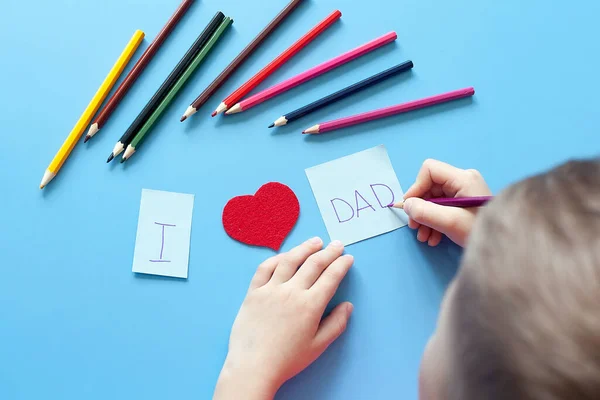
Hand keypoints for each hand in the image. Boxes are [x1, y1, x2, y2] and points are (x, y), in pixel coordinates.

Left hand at [213, 237, 353, 399]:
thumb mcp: (318, 346)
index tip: (348, 258)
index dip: (341, 265)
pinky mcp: (254, 291)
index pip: (330, 277)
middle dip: (329, 252)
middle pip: (313, 264)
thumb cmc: (287, 360)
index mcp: (310, 305)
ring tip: (315, 241)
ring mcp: (270, 289)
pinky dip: (277, 258)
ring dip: (305, 248)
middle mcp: (291, 292)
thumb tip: (348, 306)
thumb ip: (336, 324)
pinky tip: (285, 255)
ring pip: (290, 260)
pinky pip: (265, 268)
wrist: (253, 366)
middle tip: (337, 245)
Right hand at [402, 159, 490, 246]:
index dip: (416, 187)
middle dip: (420, 208)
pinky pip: (442, 207)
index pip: (430, 170)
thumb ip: (425, 212)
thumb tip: (407, 205)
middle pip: (430, 187)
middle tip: (414, 227)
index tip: (410, 207)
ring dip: (425, 218)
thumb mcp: (450, 222)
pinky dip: (434, 222)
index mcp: (463, 178)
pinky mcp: (464, 204)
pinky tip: (434, 238)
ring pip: (434, 199)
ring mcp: (464, 192)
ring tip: (424, 237)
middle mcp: (463, 180)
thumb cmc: (478, 231)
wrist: (503, 247)